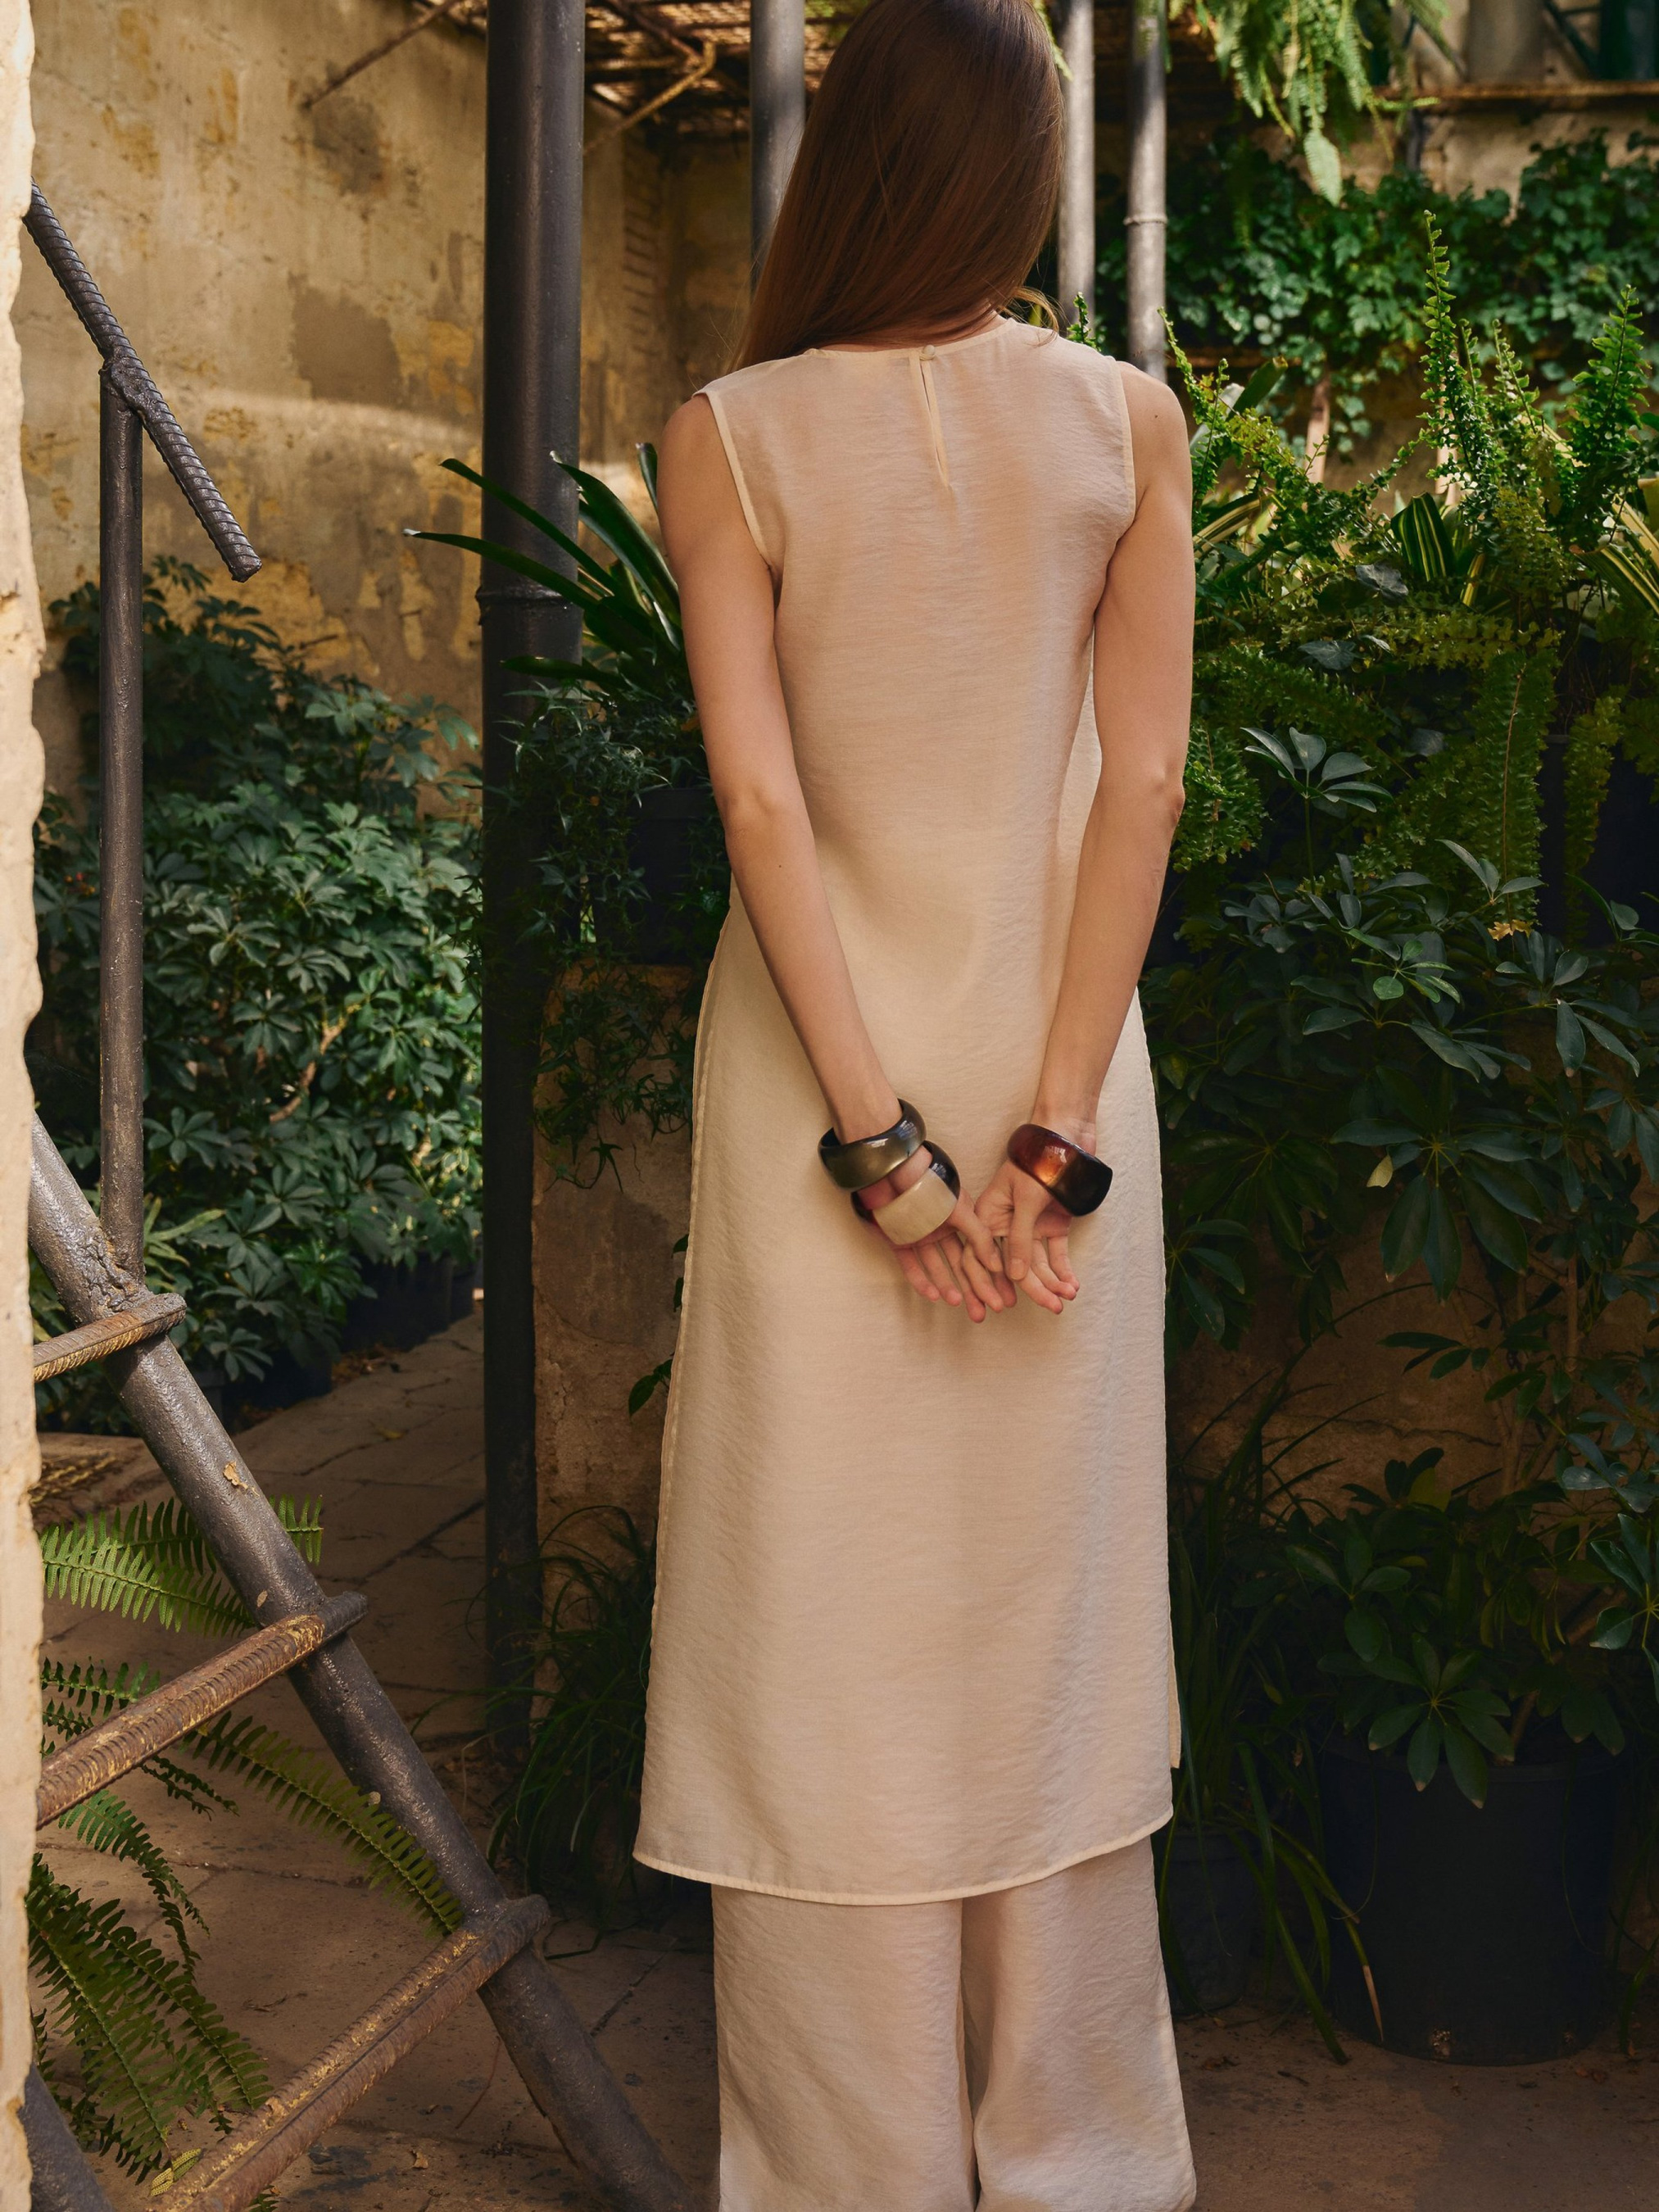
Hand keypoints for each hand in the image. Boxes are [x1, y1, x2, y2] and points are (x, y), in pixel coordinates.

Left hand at [855, 1149, 1012, 1321]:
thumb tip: (997, 1264)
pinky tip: (934, 1295)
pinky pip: (912, 1267)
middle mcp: (943, 1230)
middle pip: (960, 1265)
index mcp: (961, 1220)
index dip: (989, 1275)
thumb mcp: (961, 1210)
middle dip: (970, 1289)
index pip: (977, 1253)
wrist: (892, 1176)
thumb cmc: (930, 1187)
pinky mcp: (900, 1243)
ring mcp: (921, 1237)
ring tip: (956, 1302)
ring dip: (947, 1286)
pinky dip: (922, 1281)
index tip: (999, 1296)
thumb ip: (979, 1236)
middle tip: (981, 1312)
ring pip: (937, 1268)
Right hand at [974, 1138, 1083, 1315]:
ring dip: (1052, 1281)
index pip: (981, 1257)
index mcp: (988, 1215)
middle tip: (1051, 1308)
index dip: (988, 1283)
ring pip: (1037, 1263)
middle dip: (1033, 1288)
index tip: (1000, 1305)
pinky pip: (1055, 1253)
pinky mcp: (1052, 1224)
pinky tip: (1072, 1284)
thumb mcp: (1026, 1200)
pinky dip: (1064, 1269)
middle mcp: (1006, 1224)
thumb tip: (1014, 1277)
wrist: (1067, 1138)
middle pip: (1014, 1265)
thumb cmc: (1038, 1162)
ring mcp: (1030, 1225)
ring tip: (1067, 1297)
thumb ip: (1019, 1238)